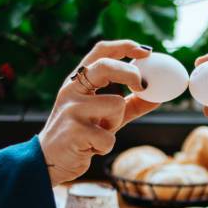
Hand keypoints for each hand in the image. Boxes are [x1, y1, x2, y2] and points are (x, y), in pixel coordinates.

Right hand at [40, 40, 158, 184]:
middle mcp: (72, 89)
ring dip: (116, 123)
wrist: (49, 161)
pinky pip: (108, 137)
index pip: (100, 51)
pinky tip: (90, 149)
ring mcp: (71, 109)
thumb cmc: (81, 136)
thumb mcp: (106, 117)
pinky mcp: (74, 132)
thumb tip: (158, 96)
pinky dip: (106, 146)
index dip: (125, 46)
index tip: (147, 52)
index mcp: (77, 81)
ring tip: (100, 133)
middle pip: (105, 67)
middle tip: (143, 86)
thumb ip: (130, 105)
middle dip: (130, 74)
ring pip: (115, 104)